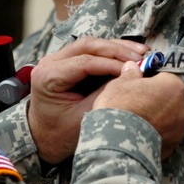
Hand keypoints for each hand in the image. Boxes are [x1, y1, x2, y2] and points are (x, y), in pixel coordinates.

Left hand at [28, 36, 147, 163]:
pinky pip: (90, 51)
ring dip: (116, 47)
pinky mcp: (67, 62)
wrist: (42, 140)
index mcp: (48, 76)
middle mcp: (49, 62)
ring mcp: (57, 59)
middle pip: (88, 45)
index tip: (133, 69)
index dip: (112, 63)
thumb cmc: (60, 134)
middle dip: (116, 49)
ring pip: (91, 44)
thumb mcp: (83, 117)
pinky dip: (110, 52)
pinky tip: (128, 54)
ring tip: (140, 52)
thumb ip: (103, 94)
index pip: (85, 61)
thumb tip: (127, 75)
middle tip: (140, 57)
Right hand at [95, 60, 183, 158]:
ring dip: (159, 119)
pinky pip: (165, 136)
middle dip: (158, 101)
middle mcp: (183, 108)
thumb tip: (133, 67)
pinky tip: (141, 135)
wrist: (116, 142)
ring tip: (139, 122)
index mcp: (174, 87)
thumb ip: (131, 74)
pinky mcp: (172, 148)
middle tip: (138, 104)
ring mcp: (179, 130)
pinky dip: (156, 135)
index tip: (139, 86)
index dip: (151, 81)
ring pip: (170, 119)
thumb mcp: (120, 83)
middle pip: (171, 99)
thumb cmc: (120, 106)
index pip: (166, 78)